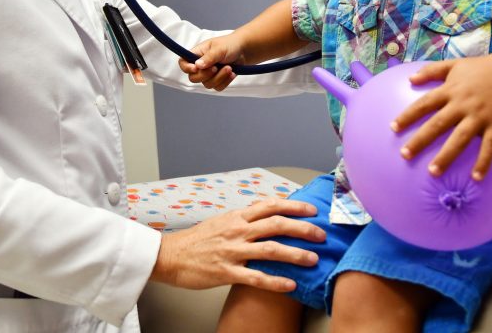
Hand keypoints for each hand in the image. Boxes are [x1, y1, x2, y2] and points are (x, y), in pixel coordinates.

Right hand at [150, 199, 324, 291]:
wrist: (170, 256)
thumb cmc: (196, 240)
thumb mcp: (222, 221)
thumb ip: (244, 217)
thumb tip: (266, 211)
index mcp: (237, 216)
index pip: (271, 205)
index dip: (294, 206)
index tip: (313, 209)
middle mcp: (237, 230)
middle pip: (276, 224)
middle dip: (303, 228)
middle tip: (321, 234)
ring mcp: (232, 251)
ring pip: (270, 249)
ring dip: (295, 254)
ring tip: (313, 259)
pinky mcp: (226, 272)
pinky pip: (255, 277)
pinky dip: (275, 281)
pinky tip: (290, 285)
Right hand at [177, 34, 244, 90]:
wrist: (244, 51)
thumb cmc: (230, 45)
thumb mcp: (219, 48)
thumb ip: (209, 57)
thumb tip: (197, 66)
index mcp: (197, 54)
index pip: (183, 63)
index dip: (186, 68)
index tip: (196, 68)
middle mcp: (200, 65)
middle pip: (193, 78)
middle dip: (206, 75)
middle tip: (216, 68)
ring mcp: (208, 74)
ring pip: (206, 84)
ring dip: (219, 77)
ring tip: (229, 68)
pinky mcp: (217, 80)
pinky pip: (217, 87)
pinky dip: (225, 82)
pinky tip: (232, 73)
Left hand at [390, 54, 491, 180]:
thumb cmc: (482, 69)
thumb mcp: (455, 65)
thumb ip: (432, 71)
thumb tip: (409, 79)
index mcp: (450, 90)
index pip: (424, 104)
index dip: (408, 115)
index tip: (393, 128)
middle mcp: (462, 104)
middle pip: (438, 124)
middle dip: (420, 140)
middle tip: (405, 155)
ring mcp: (480, 116)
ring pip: (460, 138)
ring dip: (446, 156)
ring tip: (433, 172)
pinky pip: (490, 147)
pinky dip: (484, 162)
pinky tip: (476, 178)